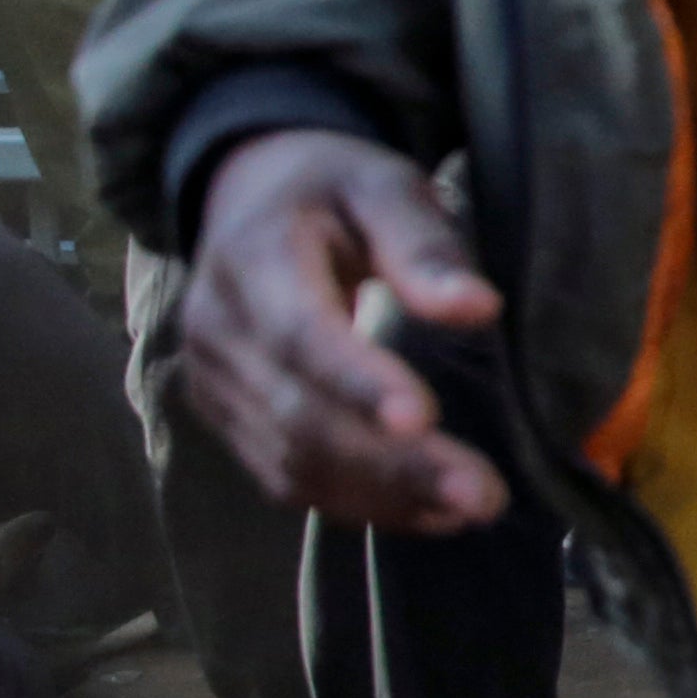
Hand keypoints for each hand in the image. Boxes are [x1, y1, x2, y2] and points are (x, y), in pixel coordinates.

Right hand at [179, 128, 506, 531]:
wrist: (246, 196)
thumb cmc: (331, 187)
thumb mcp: (383, 186)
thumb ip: (424, 244)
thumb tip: (479, 308)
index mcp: (252, 261)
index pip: (299, 335)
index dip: (357, 382)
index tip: (423, 419)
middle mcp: (218, 330)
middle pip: (298, 415)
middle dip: (391, 465)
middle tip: (482, 495)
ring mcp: (214, 381)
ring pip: (290, 460)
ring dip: (381, 497)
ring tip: (470, 508)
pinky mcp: (227, 416)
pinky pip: (283, 476)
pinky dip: (355, 503)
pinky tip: (428, 511)